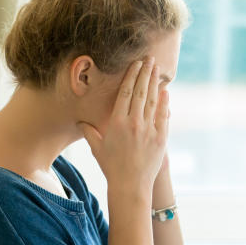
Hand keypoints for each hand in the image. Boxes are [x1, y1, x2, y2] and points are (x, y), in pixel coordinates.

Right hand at [78, 58, 169, 198]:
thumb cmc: (111, 167)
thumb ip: (88, 131)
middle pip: (141, 92)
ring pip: (153, 101)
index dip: (131, 76)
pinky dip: (165, 102)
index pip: (125, 93)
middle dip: (145, 73)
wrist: (130, 185)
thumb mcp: (97, 148)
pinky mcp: (160, 138)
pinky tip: (165, 91)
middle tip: (149, 59)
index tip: (135, 64)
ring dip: (155, 83)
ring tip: (157, 69)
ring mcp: (149, 130)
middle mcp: (134, 123)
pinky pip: (163, 116)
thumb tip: (80, 121)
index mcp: (117, 122)